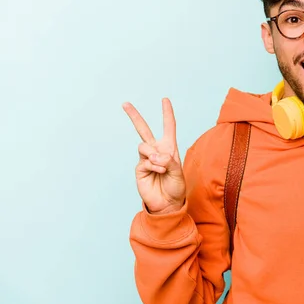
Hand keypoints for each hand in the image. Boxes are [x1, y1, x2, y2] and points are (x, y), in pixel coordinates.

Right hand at [123, 98, 185, 214]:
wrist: (167, 203)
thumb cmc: (176, 187)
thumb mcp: (178, 172)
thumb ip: (170, 161)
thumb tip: (156, 154)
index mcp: (169, 147)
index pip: (168, 127)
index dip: (167, 113)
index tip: (165, 100)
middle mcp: (156, 150)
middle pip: (143, 129)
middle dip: (134, 116)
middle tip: (125, 103)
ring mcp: (146, 159)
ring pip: (144, 146)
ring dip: (154, 155)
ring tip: (161, 165)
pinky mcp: (140, 168)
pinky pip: (145, 160)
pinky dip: (153, 165)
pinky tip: (158, 171)